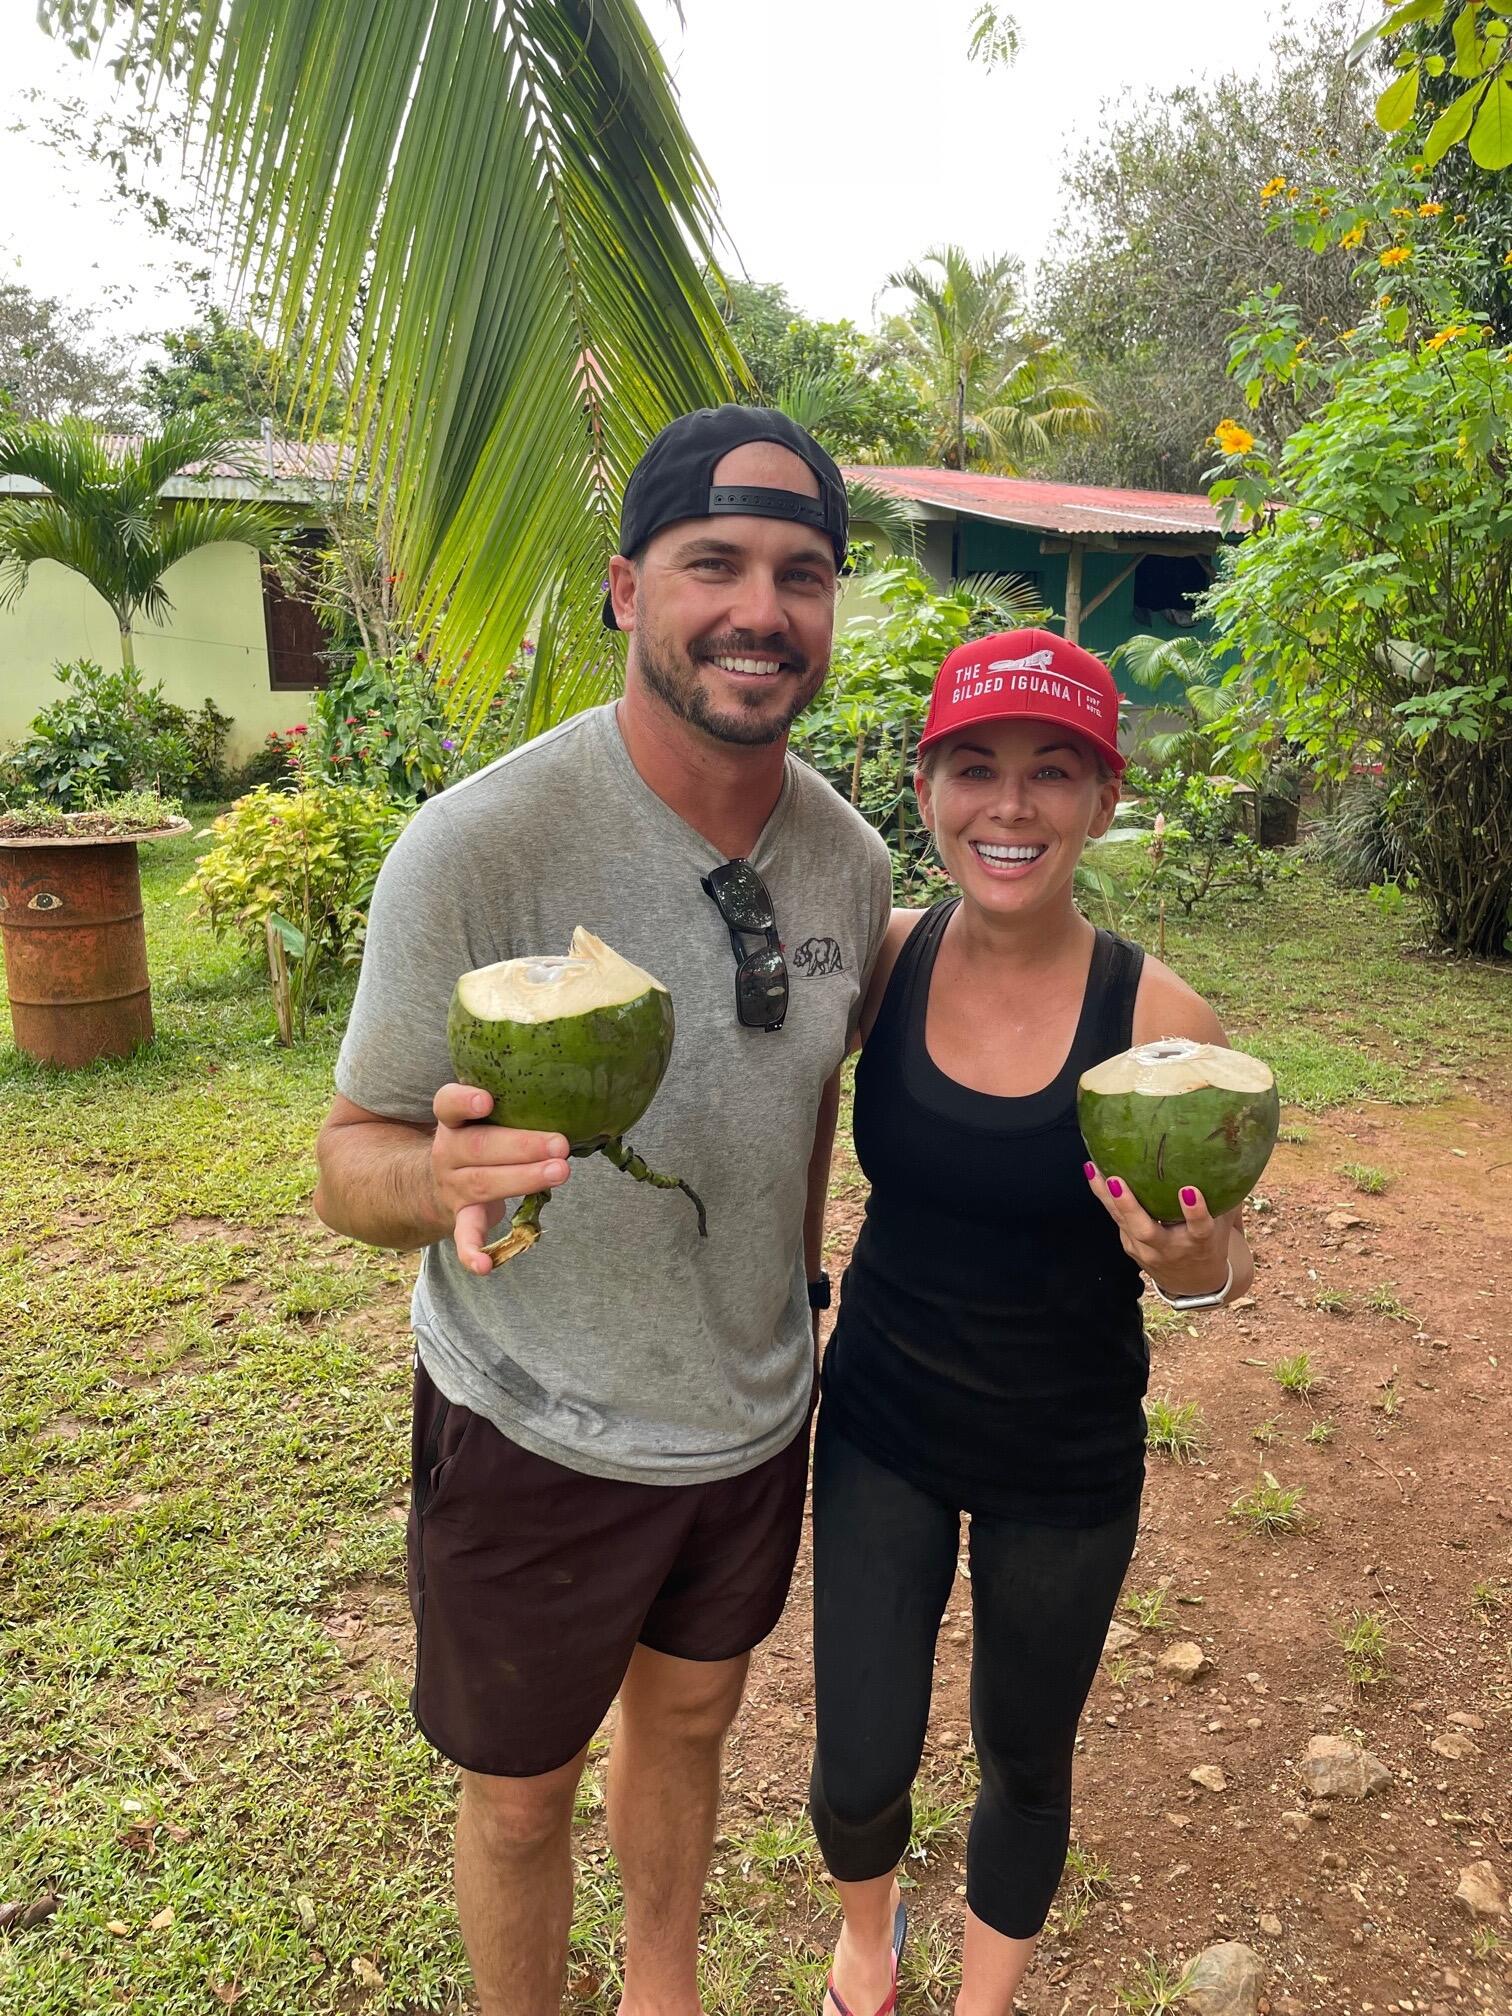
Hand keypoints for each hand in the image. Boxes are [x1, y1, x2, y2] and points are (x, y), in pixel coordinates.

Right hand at [431, 1082, 571, 1275]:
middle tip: (560, 1144)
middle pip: (480, 1147)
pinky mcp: (461, 1216)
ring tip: (560, 1173)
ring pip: (484, 1183)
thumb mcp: (486, 1118)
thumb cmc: (481, 1139)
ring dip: (524, 1179)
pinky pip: (464, 1235)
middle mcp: (449, 1151)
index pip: (448, 1104)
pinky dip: (472, 1252)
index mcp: (454, 1121)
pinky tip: (484, 1267)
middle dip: (522, 1146)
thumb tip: (583, 1089)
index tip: (486, 1100)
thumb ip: (516, 1105)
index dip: (464, 1101)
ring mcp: (454, 1186)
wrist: (435, 1182)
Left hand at [1084, 1162, 1231, 1300]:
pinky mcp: (1131, 1247)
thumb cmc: (1211, 1241)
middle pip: (1147, 1231)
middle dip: (1130, 1207)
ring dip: (1107, 1198)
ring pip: (1123, 1225)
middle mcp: (1171, 1249)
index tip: (1189, 1190)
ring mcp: (1147, 1251)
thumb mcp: (1223, 1224)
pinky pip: (1116, 1220)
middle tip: (1116, 1181)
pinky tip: (1094, 1172)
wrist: (1195, 1283)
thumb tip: (1229, 1152)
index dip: (1195, 1211)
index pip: (1199, 1228)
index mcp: (1200, 1242)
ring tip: (1093, 1169)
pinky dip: (1104, 1197)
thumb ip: (1224, 1196)